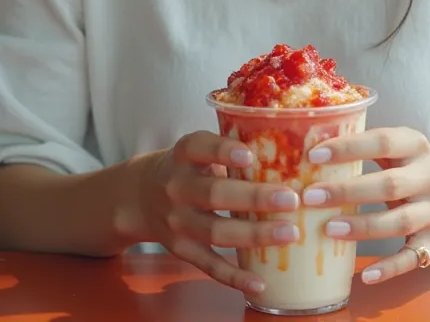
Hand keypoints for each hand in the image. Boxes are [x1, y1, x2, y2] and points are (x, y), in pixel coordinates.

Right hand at [132, 131, 300, 295]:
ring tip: (289, 234)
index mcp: (182, 155)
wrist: (138, 196)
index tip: (249, 155)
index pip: (198, 147)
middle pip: (215, 194)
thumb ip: (227, 150)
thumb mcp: (196, 150)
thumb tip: (284, 151)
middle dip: (255, 197)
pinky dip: (233, 276)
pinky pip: (208, 265)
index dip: (222, 151)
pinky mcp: (180, 248)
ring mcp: (177, 221)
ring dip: (254, 236)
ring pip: (216, 232)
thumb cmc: (184, 167)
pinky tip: (259, 282)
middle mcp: (177, 187)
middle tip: (291, 199)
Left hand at [301, 128, 429, 283]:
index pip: (382, 141)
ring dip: (363, 228)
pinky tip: (366, 274)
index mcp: (416, 145)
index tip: (314, 154)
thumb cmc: (415, 163)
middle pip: (388, 185)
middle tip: (311, 196)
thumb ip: (366, 144)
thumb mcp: (401, 145)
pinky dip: (390, 267)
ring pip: (399, 222)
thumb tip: (311, 147)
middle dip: (347, 192)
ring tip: (329, 229)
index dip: (348, 147)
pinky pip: (413, 257)